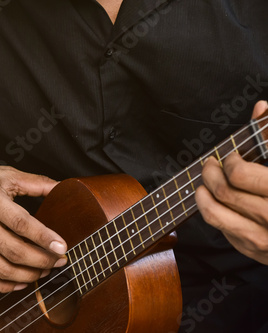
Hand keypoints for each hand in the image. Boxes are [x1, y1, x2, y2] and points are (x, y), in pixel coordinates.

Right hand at [0, 162, 67, 292]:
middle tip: (59, 260)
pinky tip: (21, 282)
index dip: (44, 237)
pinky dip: (6, 286)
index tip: (62, 246)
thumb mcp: (3, 174)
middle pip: (14, 251)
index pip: (21, 224)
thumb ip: (34, 182)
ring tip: (45, 270)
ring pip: (2, 269)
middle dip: (42, 260)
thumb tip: (60, 188)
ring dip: (29, 275)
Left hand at [196, 100, 267, 264]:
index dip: (229, 160)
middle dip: (210, 173)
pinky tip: (221, 203)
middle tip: (210, 165)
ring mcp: (262, 240)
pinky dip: (215, 213)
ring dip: (202, 195)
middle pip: (223, 192)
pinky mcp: (253, 252)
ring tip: (205, 184)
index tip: (231, 157)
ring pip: (213, 215)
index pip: (239, 175)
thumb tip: (261, 107)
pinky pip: (222, 230)